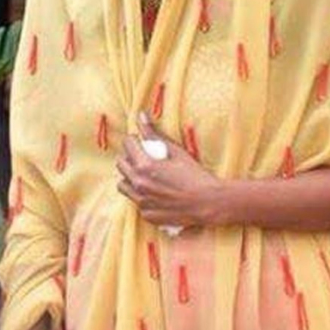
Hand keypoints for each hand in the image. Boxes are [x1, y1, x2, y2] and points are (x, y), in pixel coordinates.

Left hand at [117, 112, 224, 228]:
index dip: (135, 140)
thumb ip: (154, 134)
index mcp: (144, 166)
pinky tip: (156, 191)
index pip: (127, 145)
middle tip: (145, 156)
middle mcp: (138, 184)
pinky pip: (135, 200)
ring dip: (131, 177)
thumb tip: (141, 116)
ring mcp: (141, 201)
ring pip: (123, 184)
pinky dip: (142, 194)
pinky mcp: (146, 214)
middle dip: (130, 157)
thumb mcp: (176, 151)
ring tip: (146, 175)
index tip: (142, 141)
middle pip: (121, 164)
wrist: (208, 203)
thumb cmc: (195, 174)